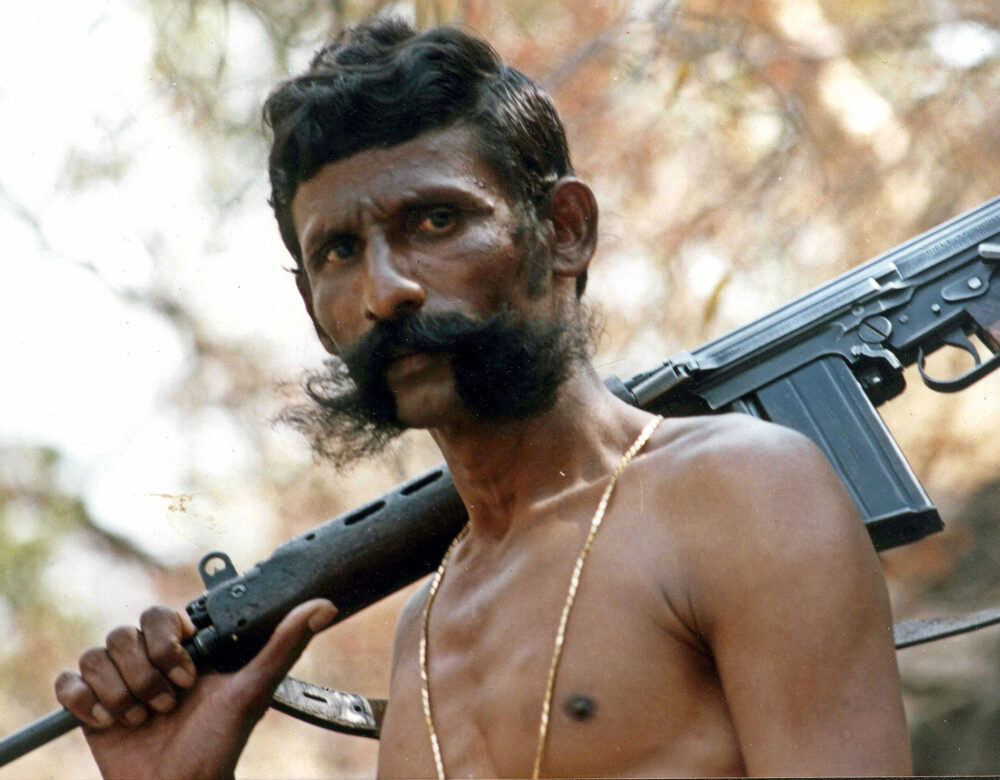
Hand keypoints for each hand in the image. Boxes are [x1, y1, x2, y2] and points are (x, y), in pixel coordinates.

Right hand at [55, 599, 336, 779]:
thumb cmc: (219, 746)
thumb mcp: (253, 691)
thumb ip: (285, 645)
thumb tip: (325, 605)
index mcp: (184, 650)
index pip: (160, 615)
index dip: (168, 642)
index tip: (189, 675)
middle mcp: (150, 659)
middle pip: (124, 634)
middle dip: (146, 675)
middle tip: (168, 706)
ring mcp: (119, 681)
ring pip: (96, 655)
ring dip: (120, 693)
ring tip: (145, 720)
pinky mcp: (89, 705)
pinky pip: (68, 681)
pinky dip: (84, 702)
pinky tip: (109, 723)